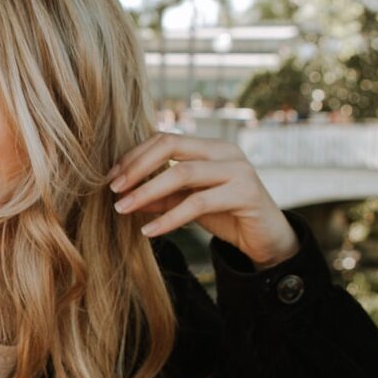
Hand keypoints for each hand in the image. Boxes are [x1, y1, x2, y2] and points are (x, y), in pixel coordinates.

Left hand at [108, 132, 299, 268]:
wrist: (266, 238)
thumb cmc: (225, 215)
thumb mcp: (186, 202)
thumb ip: (159, 196)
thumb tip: (123, 195)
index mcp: (209, 146)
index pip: (164, 139)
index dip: (134, 156)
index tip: (111, 178)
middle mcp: (225, 151)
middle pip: (171, 145)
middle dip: (136, 166)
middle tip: (113, 189)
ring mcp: (238, 169)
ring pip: (182, 173)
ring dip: (147, 192)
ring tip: (122, 209)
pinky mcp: (246, 193)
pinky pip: (198, 203)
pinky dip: (169, 218)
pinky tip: (149, 231)